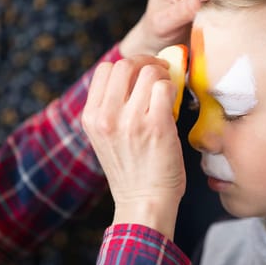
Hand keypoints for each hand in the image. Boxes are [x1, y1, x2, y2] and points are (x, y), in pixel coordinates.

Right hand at [82, 56, 184, 239]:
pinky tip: (174, 103)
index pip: (105, 69)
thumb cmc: (130, 171)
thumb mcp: (105, 138)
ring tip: (168, 90)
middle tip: (160, 71)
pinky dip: (173, 89)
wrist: (144, 203)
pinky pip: (166, 88)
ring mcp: (130, 120)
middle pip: (125, 64)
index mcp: (91, 117)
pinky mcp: (155, 125)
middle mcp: (106, 116)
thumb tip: (138, 75)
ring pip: (149, 72)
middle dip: (147, 62)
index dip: (127, 65)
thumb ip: (112, 108)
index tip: (141, 72)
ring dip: (163, 76)